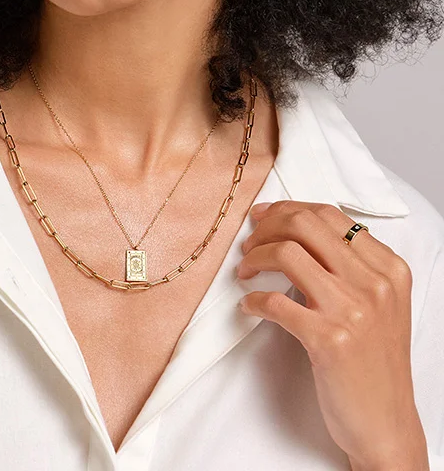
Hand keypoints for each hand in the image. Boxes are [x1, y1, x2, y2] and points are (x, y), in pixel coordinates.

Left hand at [237, 200, 428, 469]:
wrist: (386, 424)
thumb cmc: (374, 363)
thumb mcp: (380, 304)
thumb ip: (350, 266)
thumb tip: (294, 230)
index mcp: (389, 268)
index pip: (329, 214)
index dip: (288, 210)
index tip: (264, 217)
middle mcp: (375, 284)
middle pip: (305, 225)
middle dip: (267, 226)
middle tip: (249, 243)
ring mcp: (353, 311)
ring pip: (286, 253)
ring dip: (254, 258)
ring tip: (244, 272)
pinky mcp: (329, 341)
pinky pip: (275, 302)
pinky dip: (252, 300)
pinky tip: (248, 306)